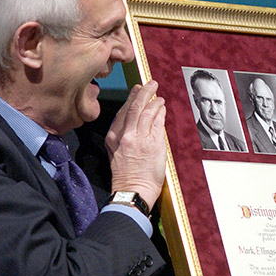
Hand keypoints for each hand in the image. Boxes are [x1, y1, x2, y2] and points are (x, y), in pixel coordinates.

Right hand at [106, 80, 165, 209]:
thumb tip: (134, 127)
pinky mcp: (153, 144)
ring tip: (158, 94)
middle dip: (142, 93)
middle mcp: (125, 136)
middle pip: (133, 108)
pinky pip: (157, 123)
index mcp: (113, 139)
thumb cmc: (127, 178)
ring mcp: (139, 139)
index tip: (136, 91)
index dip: (130, 100)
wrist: (132, 191)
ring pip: (146, 113)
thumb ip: (123, 140)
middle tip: (149, 84)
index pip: (122, 114)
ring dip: (153, 100)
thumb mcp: (116, 156)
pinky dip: (160, 113)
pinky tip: (162, 107)